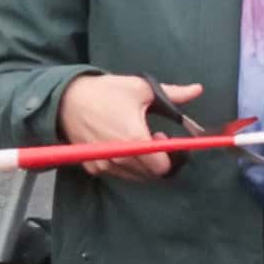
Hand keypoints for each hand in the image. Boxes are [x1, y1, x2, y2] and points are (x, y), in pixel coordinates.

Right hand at [57, 74, 204, 178]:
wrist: (65, 100)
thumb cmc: (105, 92)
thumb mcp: (141, 88)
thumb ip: (173, 94)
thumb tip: (198, 90)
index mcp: (134, 140)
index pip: (162, 167)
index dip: (168, 155)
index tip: (161, 136)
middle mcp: (119, 158)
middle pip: (150, 174)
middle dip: (156, 158)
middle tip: (150, 136)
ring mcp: (104, 165)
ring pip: (134, 176)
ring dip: (140, 162)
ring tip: (133, 138)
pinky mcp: (92, 168)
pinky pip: (116, 173)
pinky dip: (124, 164)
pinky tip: (118, 144)